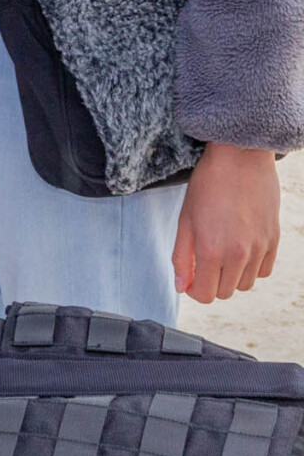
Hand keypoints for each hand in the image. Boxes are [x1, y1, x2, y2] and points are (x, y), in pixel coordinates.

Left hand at [175, 143, 280, 303]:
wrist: (240, 160)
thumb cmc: (207, 186)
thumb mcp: (184, 220)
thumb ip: (181, 256)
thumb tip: (181, 286)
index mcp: (211, 250)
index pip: (205, 295)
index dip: (194, 290)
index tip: (189, 278)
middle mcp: (239, 255)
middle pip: (225, 293)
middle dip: (210, 283)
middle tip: (202, 263)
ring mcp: (259, 249)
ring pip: (245, 284)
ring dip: (231, 276)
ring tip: (220, 253)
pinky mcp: (274, 241)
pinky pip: (263, 271)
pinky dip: (251, 268)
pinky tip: (240, 250)